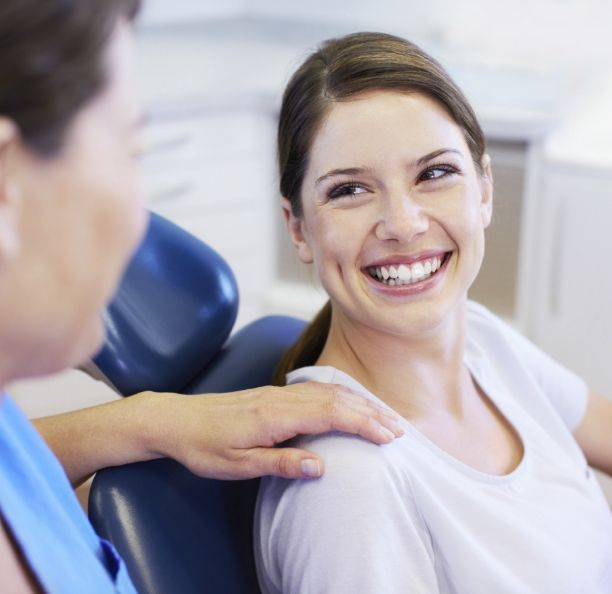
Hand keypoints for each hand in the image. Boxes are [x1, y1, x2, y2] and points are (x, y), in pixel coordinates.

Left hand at [143, 382, 403, 479]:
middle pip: (336, 399)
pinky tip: (348, 401)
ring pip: (328, 391)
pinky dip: (340, 395)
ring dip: (359, 402)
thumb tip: (321, 466)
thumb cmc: (204, 446)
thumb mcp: (237, 464)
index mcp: (275, 416)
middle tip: (399, 429)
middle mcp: (281, 398)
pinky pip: (315, 389)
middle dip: (370, 412)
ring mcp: (278, 393)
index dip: (363, 423)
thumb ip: (279, 463)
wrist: (177, 419)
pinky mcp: (274, 394)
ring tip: (383, 416)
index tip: (389, 436)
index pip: (331, 414)